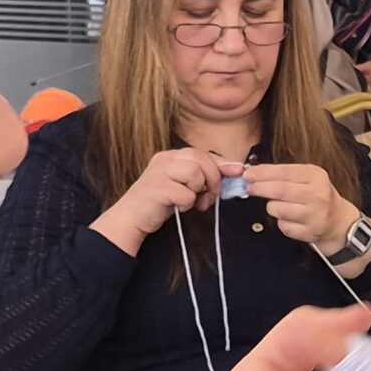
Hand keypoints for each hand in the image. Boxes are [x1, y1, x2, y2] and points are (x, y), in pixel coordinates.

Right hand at [95, 147, 226, 251]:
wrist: (132, 217)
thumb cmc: (160, 202)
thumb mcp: (184, 185)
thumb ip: (203, 176)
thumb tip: (233, 169)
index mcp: (171, 157)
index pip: (202, 153)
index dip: (222, 163)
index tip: (237, 171)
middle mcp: (164, 160)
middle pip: (200, 159)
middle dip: (212, 178)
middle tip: (209, 195)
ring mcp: (158, 173)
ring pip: (194, 172)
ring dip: (199, 190)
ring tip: (193, 202)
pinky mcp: (156, 189)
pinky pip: (185, 194)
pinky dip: (188, 203)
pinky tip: (180, 207)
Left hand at [242, 162, 360, 251]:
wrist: (338, 221)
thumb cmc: (317, 196)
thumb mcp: (308, 178)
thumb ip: (284, 174)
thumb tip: (254, 173)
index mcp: (316, 176)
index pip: (284, 172)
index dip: (263, 173)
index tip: (248, 174)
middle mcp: (317, 195)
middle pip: (280, 190)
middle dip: (260, 188)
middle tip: (249, 187)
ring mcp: (314, 215)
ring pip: (278, 209)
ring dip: (270, 206)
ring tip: (274, 205)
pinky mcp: (309, 233)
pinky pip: (283, 226)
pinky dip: (280, 222)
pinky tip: (288, 218)